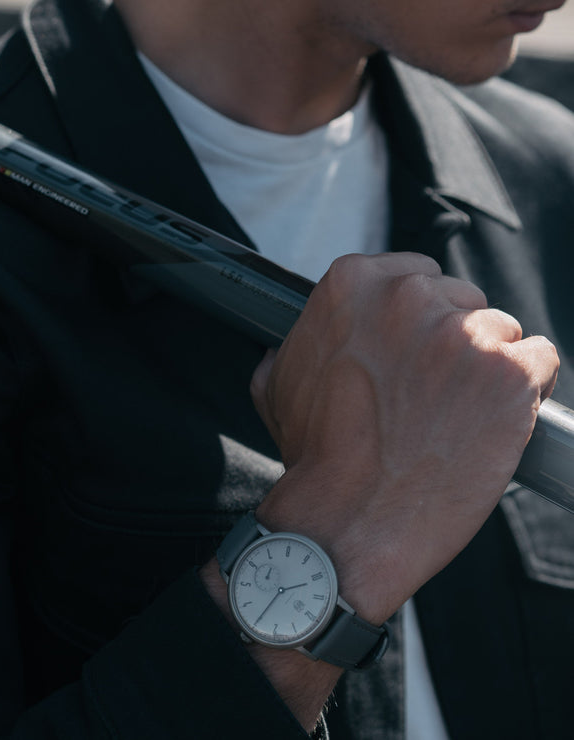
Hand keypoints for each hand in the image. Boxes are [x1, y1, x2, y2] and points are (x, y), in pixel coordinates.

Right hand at [250, 252, 558, 623]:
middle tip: (432, 393)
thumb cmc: (315, 457)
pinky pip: (542, 361)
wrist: (349, 519)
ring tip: (459, 417)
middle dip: (452, 341)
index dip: (420, 319)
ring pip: (501, 331)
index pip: (416, 275)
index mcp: (353, 284)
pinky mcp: (509, 372)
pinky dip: (526, 391)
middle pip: (461, 300)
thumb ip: (296, 346)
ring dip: (486, 369)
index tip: (415, 352)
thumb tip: (287, 343)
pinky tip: (493, 421)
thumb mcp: (278, 385)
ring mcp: (462, 332)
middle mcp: (408, 296)